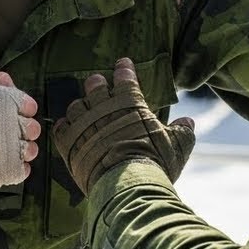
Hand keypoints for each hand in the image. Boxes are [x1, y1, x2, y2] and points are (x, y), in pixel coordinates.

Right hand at [0, 72, 39, 195]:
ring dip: (23, 149)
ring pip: (31, 150)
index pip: (29, 104)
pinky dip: (17, 167)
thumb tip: (6, 79)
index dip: (23, 108)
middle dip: (24, 129)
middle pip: (32, 128)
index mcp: (0, 103)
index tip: (14, 113)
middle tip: (8, 132)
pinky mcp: (4, 172)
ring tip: (6, 149)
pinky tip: (3, 162)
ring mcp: (7, 151)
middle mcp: (7, 126)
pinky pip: (23, 170)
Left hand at [52, 57, 194, 195]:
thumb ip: (182, 131)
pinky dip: (64, 126)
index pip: (125, 77)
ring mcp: (84, 125)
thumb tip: (188, 122)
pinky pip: (60, 128)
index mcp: (130, 103)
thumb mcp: (177, 146)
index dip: (125, 69)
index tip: (123, 63)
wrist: (127, 185)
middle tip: (97, 83)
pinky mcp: (69, 144)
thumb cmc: (155, 162)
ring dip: (80, 106)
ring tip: (83, 109)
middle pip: (94, 86)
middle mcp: (104, 109)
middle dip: (97, 83)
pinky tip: (67, 127)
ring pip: (76, 106)